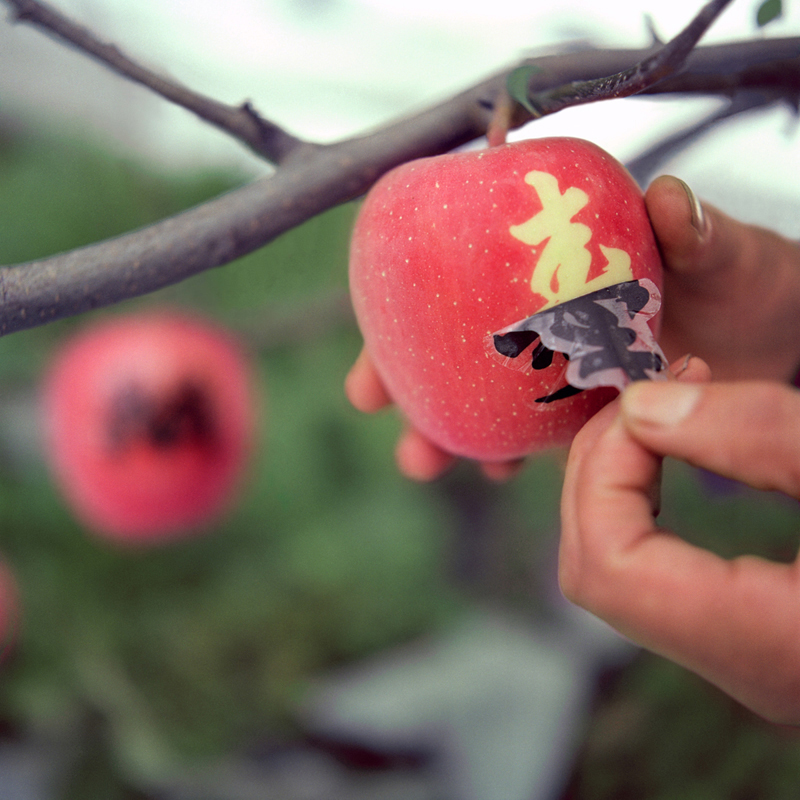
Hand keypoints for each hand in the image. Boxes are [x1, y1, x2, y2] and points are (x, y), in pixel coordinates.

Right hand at [347, 175, 799, 478]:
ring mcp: (559, 363)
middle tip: (374, 406)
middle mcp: (546, 310)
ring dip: (448, 428)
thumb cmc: (748, 279)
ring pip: (486, 395)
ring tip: (423, 461)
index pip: (466, 270)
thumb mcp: (725, 252)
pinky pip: (533, 431)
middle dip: (409, 378)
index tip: (371, 345)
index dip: (408, 301)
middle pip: (457, 340)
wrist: (777, 334)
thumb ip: (696, 231)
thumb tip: (668, 197)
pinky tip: (499, 471)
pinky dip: (509, 450)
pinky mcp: (583, 410)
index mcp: (560, 259)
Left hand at [559, 360, 799, 723]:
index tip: (646, 398)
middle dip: (604, 467)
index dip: (605, 470)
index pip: (607, 566)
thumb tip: (643, 408)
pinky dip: (649, 500)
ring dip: (622, 478)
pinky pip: (658, 570)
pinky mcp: (758, 630)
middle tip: (652, 392)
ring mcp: (748, 655)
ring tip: (671, 407)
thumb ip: (763, 437)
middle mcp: (747, 668)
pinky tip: (684, 448)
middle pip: (597, 570)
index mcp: (774, 644)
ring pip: (621, 570)